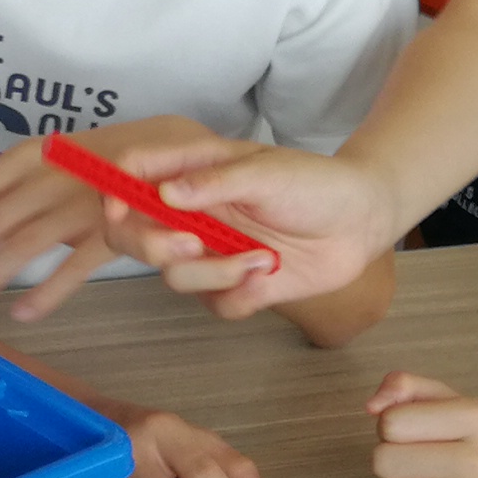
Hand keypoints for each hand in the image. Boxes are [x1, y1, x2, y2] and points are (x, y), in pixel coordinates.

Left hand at [0, 120, 188, 319]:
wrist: (180, 155)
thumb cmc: (110, 163)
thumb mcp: (58, 159)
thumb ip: (21, 183)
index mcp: (33, 154)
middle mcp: (52, 175)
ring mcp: (83, 202)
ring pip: (21, 247)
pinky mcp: (114, 231)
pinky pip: (70, 270)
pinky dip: (42, 295)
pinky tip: (21, 314)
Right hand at [95, 135, 397, 318]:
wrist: (363, 221)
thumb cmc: (315, 183)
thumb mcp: (267, 172)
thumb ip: (215, 183)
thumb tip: (165, 193)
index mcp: (192, 175)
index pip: (131, 179)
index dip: (113, 192)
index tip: (118, 207)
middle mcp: (193, 216)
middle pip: (134, 238)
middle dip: (153, 247)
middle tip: (190, 246)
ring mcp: (213, 253)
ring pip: (175, 277)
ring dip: (214, 274)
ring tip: (261, 260)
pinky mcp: (236, 286)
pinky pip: (216, 305)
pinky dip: (240, 296)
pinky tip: (270, 276)